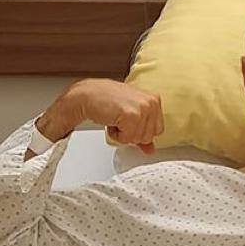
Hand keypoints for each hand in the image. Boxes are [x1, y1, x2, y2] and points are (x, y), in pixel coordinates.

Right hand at [40, 78, 163, 152]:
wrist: (87, 95)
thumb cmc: (106, 101)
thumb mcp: (130, 115)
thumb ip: (142, 132)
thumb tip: (150, 150)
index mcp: (154, 100)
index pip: (157, 131)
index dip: (139, 131)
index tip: (129, 121)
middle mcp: (151, 103)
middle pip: (148, 137)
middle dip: (131, 133)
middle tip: (120, 119)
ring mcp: (143, 108)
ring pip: (138, 139)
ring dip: (123, 134)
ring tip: (116, 118)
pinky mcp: (132, 115)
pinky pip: (127, 139)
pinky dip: (116, 134)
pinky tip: (112, 120)